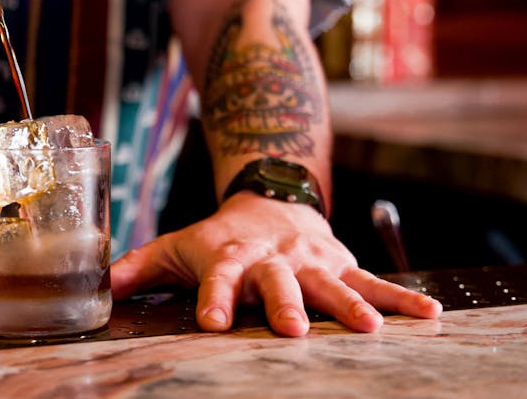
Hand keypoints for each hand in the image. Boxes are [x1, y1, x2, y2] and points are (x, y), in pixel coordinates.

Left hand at [110, 191, 441, 336]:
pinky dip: (401, 299)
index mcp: (228, 256)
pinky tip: (429, 316)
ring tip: (369, 331)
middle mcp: (272, 258)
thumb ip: (138, 267)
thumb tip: (97, 288)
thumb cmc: (218, 236)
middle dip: (286, 304)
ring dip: (351, 306)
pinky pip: (374, 282)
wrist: (270, 197)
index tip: (213, 322)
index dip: (214, 298)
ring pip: (331, 283)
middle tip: (293, 329)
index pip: (217, 278)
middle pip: (278, 281)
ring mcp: (311, 260)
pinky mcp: (342, 264)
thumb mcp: (176, 245)